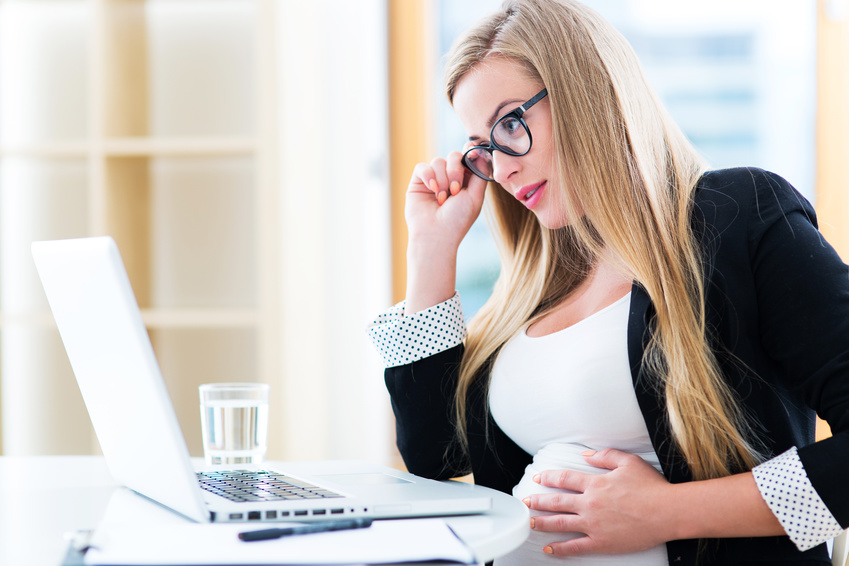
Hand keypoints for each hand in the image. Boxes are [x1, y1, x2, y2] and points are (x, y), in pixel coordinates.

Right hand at [405, 149, 487, 251]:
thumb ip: (480, 173)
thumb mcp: (475, 196)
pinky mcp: (419, 182)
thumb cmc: (457, 219)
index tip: (471, 153)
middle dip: (455, 171)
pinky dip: (428, 176)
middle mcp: (450, 177)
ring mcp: (434, 179)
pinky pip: (422, 167)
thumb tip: (482, 151)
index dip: (469, 153)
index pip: (467, 157)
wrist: (435, 235)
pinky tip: (432, 190)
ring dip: (442, 180)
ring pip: (438, 161)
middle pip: (453, 156)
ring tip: (442, 199)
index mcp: (466, 180)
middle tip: (455, 191)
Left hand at [524, 449, 675, 556]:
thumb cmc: (652, 487)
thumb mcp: (629, 462)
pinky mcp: (601, 542)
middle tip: (526, 502)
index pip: (564, 479)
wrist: (667, 512)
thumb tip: (586, 455)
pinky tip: (549, 549)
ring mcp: (594, 524)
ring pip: (560, 523)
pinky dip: (560, 549)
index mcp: (595, 483)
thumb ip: (605, 456)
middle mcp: (590, 503)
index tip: (538, 478)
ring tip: (530, 522)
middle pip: (557, 501)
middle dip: (538, 501)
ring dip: (542, 522)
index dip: (548, 478)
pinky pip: (575, 546)